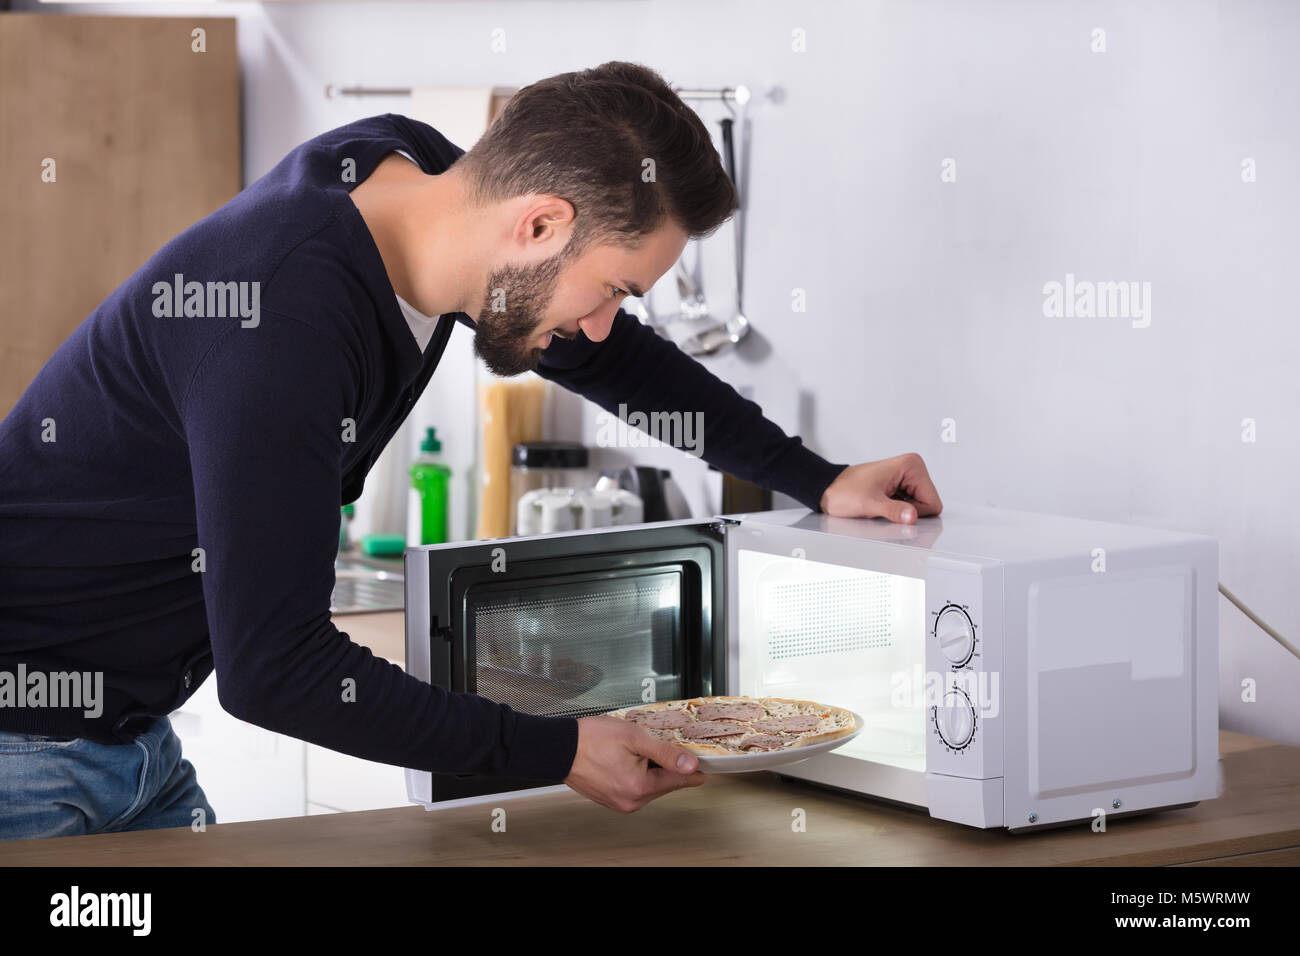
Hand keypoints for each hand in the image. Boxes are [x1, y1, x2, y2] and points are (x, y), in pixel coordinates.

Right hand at [563, 715, 706, 812]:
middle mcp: (631, 801)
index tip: (705, 764)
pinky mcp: (611, 799)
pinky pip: (634, 787)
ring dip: (651, 768)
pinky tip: (629, 758)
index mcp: (639, 788)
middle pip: (664, 783)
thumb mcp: (634, 737)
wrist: (559, 748)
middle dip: (668, 765)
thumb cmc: (590, 739)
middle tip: (667, 745)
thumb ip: (664, 752)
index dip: (693, 768)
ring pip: (649, 785)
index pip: (678, 780)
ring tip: (640, 749)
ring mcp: (620, 802)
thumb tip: (689, 764)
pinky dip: (637, 774)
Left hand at [819, 453, 942, 523]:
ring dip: (902, 510)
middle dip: (908, 511)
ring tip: (882, 504)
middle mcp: (912, 468)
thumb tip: (912, 517)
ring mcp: (907, 477)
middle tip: (885, 505)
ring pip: (920, 507)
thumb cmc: (844, 491)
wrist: (829, 490)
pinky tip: (883, 504)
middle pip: (929, 504)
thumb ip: (893, 511)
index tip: (893, 505)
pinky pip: (910, 506)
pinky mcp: (901, 485)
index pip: (933, 502)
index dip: (914, 511)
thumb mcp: (869, 504)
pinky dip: (897, 509)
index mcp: (911, 465)